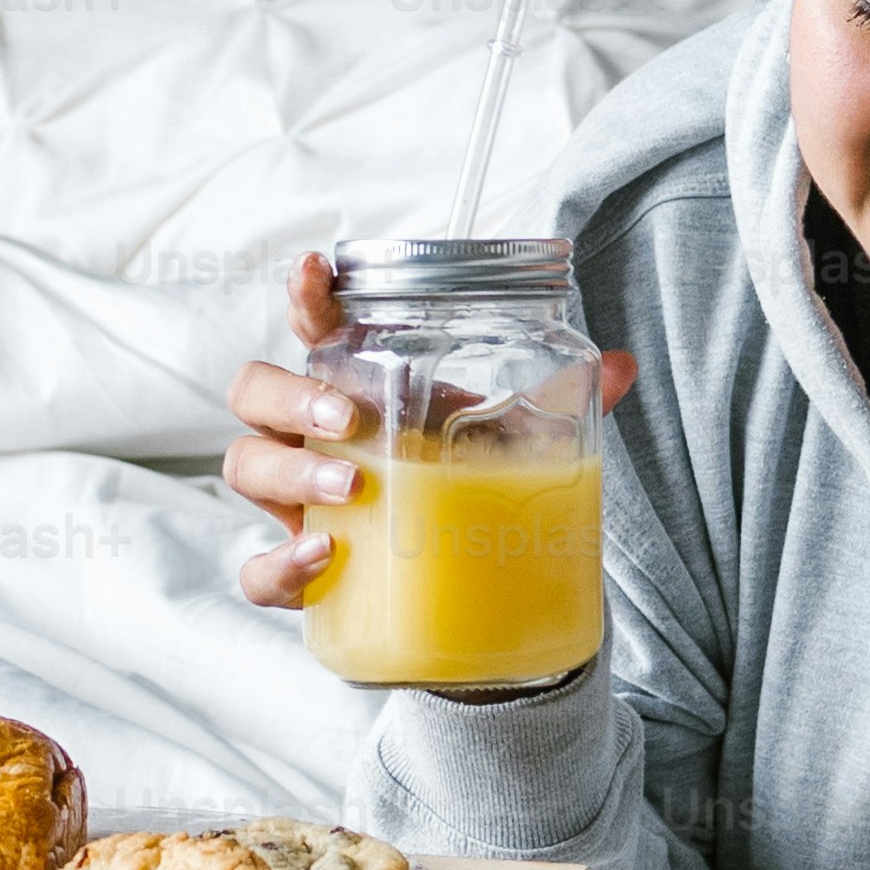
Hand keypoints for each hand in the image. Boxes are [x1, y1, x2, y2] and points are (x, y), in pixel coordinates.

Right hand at [224, 253, 636, 613]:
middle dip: (291, 393)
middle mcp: (310, 439)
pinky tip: (322, 555)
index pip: (315, 329)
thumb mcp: (513, 446)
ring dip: (290, 471)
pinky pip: (258, 571)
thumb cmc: (466, 497)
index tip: (316, 269)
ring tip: (350, 484)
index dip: (306, 296)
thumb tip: (622, 367)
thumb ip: (559, 407)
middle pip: (256, 392)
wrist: (464, 600)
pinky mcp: (298, 574)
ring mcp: (295, 504)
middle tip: (348, 414)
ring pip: (247, 467)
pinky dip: (280, 563)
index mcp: (356, 390)